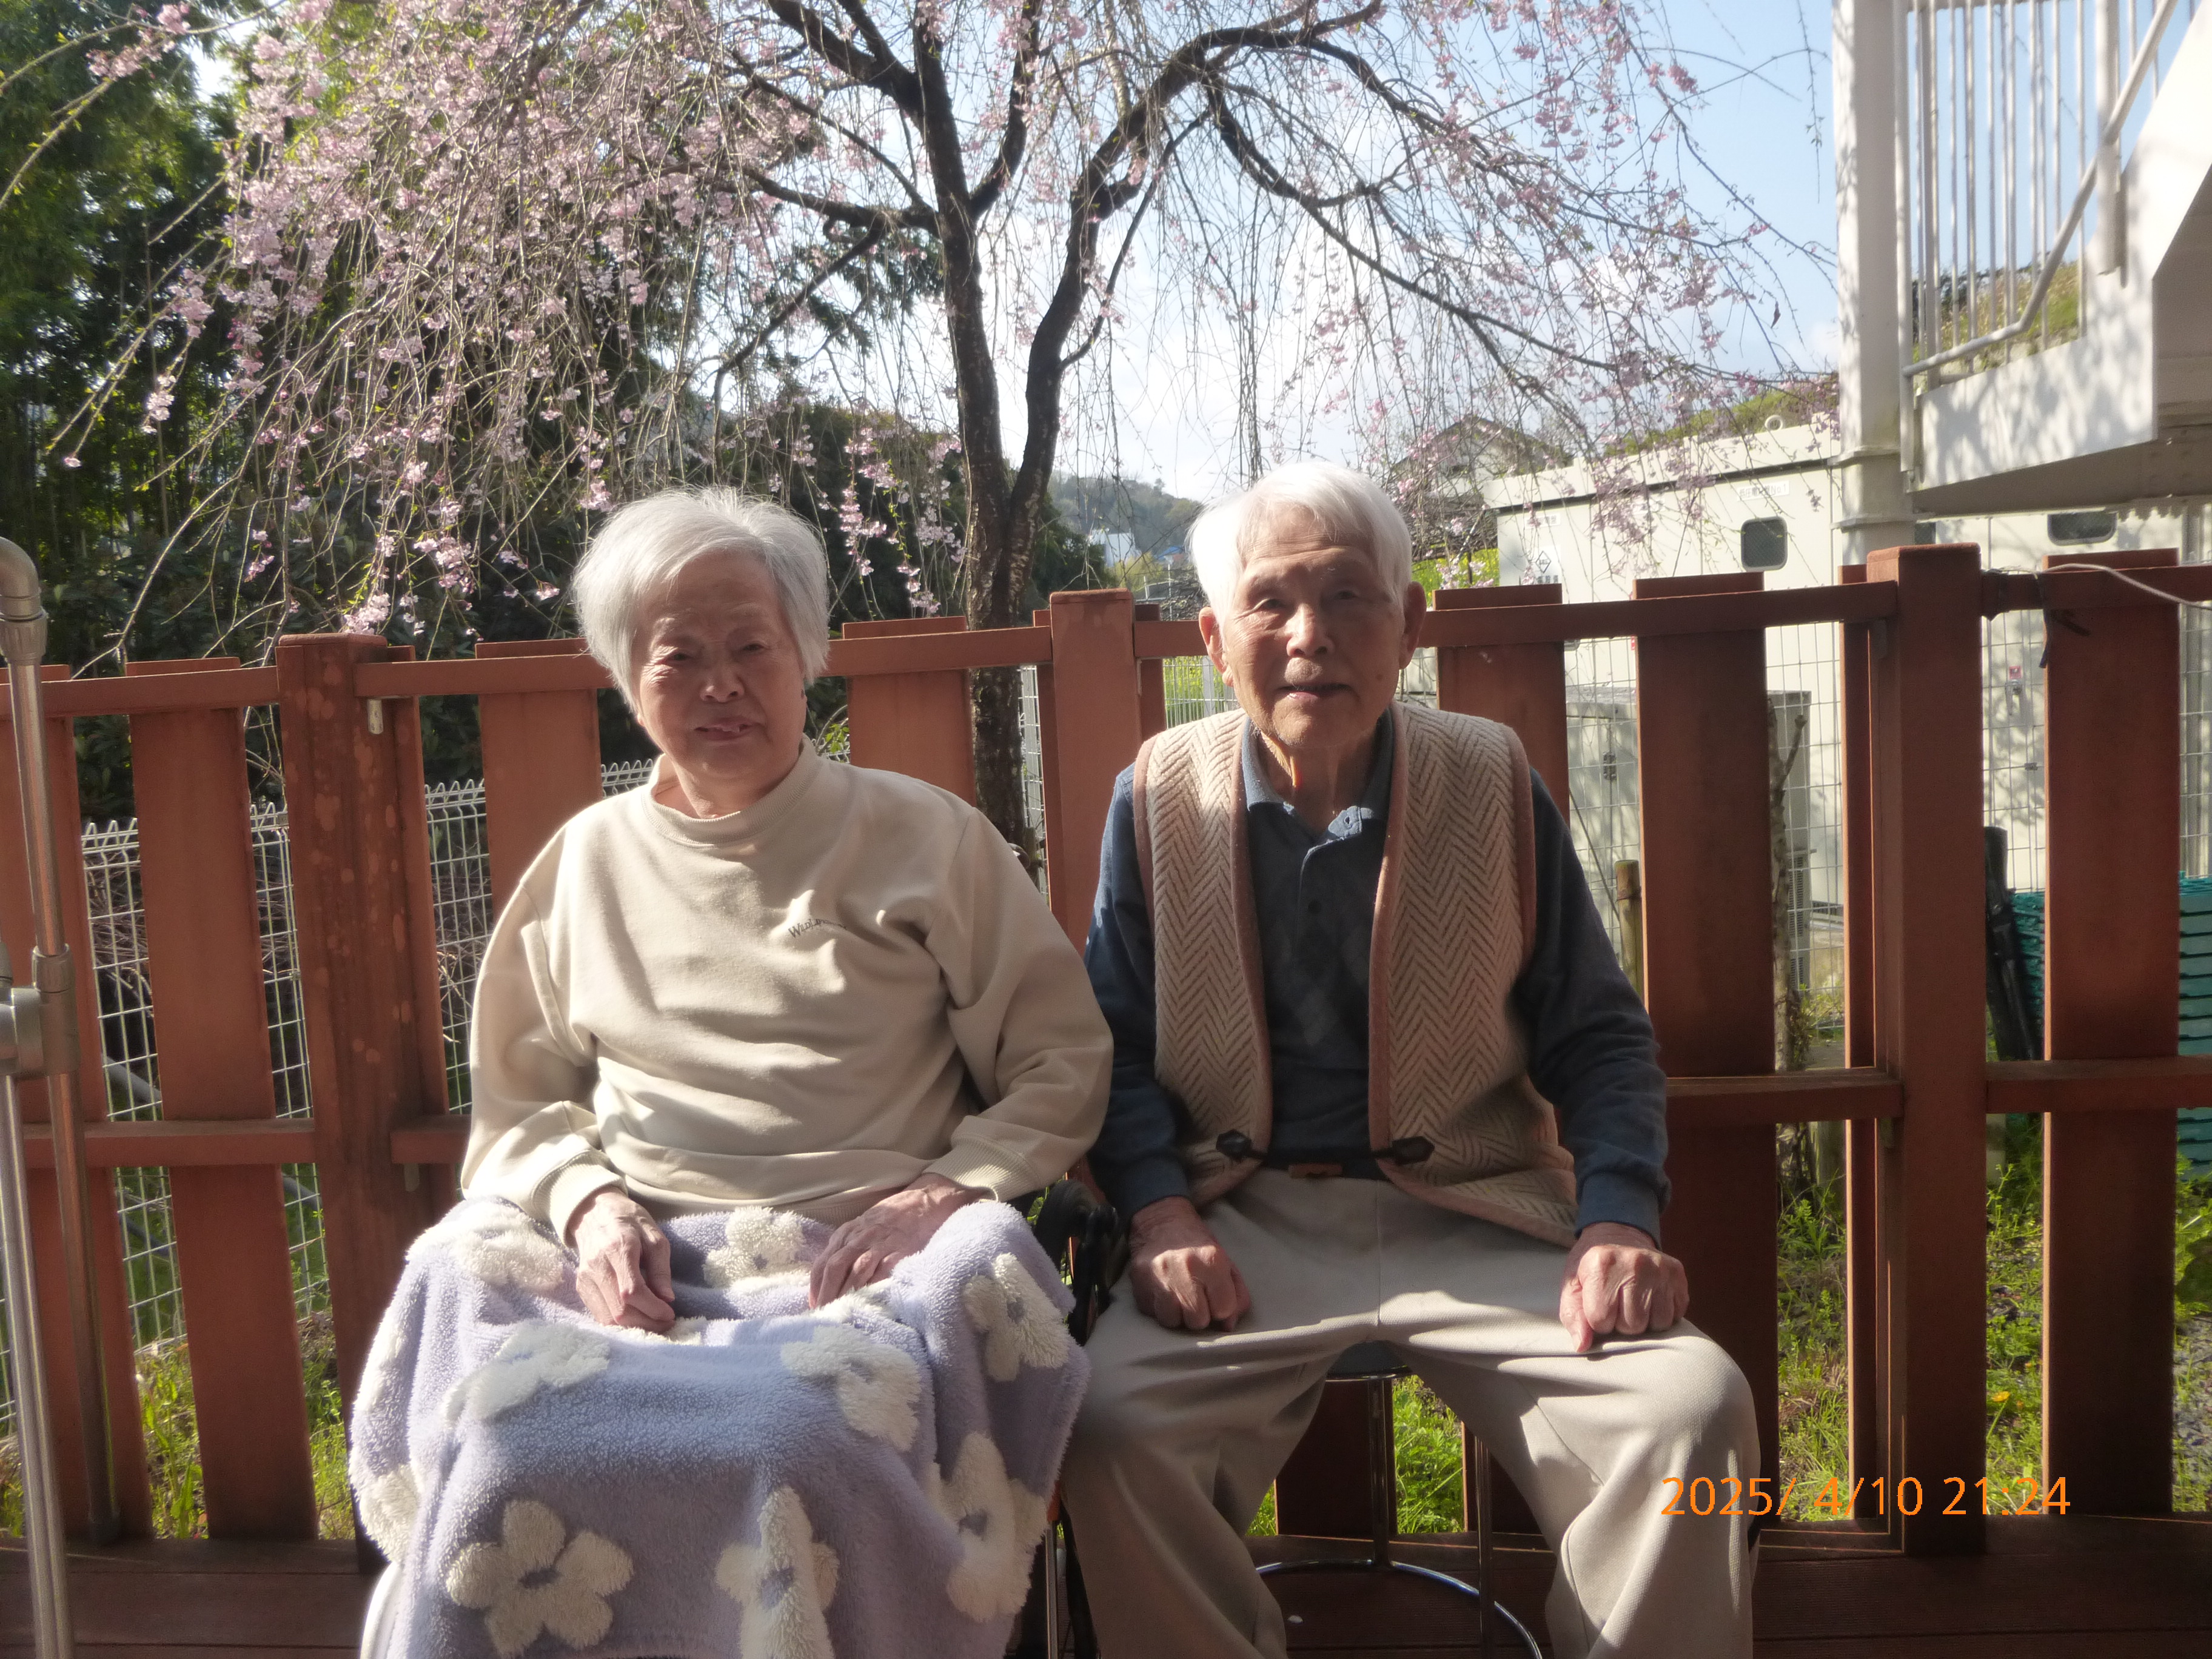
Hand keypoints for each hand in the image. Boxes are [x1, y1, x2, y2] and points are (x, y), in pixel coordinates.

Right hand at [570, 1188, 675, 1331]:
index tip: (670, 1314)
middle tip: (665, 1323)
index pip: (631, 1291)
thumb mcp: (654, 1236)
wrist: (594, 1212)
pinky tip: (636, 1318)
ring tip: (653, 1322)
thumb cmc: (629, 1222)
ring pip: (608, 1317)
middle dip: (646, 1323)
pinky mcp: (581, 1286)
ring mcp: (585, 1277)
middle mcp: (598, 1266)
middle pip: (619, 1310)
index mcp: (618, 1248)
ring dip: (633, 1326)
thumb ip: (660, 1268)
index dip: (652, 1309)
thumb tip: (667, 1299)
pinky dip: (619, 1322)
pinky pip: (599, 1314)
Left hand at [808, 1173, 979, 1307]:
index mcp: (847, 1233)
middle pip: (834, 1268)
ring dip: (846, 1294)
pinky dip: (873, 1288)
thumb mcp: (862, 1228)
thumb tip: (829, 1280)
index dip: (816, 1287)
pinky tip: (867, 1302)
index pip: (822, 1263)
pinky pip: (882, 1272)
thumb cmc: (891, 1219)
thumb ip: (846, 1249)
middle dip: (826, 1294)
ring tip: (841, 1313)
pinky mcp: (901, 1251)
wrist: (925, 1201)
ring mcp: (880, 1244)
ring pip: (855, 1272)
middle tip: (824, 1315)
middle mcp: (859, 1238)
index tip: (813, 1306)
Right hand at [1127, 1196, 1250, 1330]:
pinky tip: (1163, 1292)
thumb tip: (1228, 1325)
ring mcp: (1159, 1276)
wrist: (1161, 1222)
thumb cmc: (1198, 1246)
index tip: (1214, 1297)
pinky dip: (1159, 1308)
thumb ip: (1236, 1295)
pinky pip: (1152, 1314)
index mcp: (1212, 1261)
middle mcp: (1185, 1269)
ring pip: (1172, 1322)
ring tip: (1178, 1296)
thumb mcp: (1226, 1262)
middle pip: (1197, 1321)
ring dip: (1177, 1314)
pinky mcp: (1139, 1283)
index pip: (1223, 1310)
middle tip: (1196, 1297)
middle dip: (1199, 1314)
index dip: (1221, 1308)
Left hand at [1558, 1222, 1688, 1352]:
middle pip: (1632, 1326)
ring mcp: (1659, 1267)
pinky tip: (1650, 1299)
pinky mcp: (1677, 1273)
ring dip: (1645, 1321)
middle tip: (1618, 1304)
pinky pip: (1675, 1315)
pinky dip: (1662, 1314)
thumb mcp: (1573, 1285)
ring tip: (1634, 1302)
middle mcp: (1634, 1262)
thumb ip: (1572, 1316)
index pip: (1601, 1320)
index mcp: (1601, 1263)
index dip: (1598, 1321)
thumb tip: (1582, 1345)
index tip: (1599, 1306)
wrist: (1617, 1234)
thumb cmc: (1592, 1267)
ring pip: (1658, 1324)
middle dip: (1622, 1323)